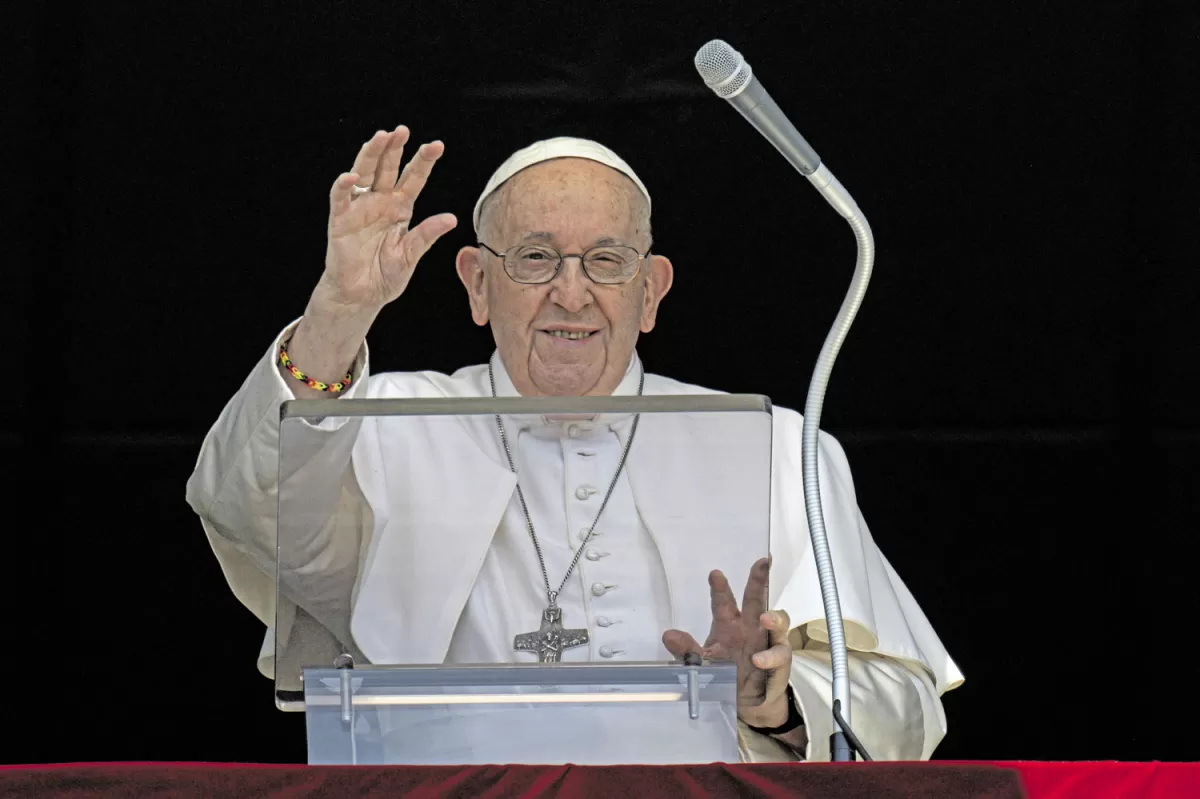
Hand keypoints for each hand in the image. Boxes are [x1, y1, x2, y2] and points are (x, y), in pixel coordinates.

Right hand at [321, 126, 457, 310]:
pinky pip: (341, 198)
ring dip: (371, 155)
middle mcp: (380, 202)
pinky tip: (351, 175)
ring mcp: (359, 208)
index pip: (414, 178)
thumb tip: (451, 218)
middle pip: (388, 168)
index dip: (424, 161)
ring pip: (365, 173)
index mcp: (400, 208)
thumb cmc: (386, 275)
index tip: (437, 145)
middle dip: (395, 149)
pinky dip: (344, 186)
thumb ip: (427, 235)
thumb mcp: (411, 254)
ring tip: (381, 137)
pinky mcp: (340, 220)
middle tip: (403, 131)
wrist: (362, 295)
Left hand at [662, 558, 793, 728]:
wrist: (747, 702)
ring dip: (774, 617)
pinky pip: (779, 655)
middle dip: (759, 580)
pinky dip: (770, 656)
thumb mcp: (702, 663)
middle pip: (757, 599)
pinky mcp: (779, 661)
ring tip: (766, 618)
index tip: (715, 574)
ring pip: (777, 622)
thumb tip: (668, 635)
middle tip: (762, 563)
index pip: (724, 602)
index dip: (720, 588)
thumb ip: (686, 650)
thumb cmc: (726, 673)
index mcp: (729, 624)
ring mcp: (767, 642)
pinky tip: (759, 660)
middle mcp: (750, 627)